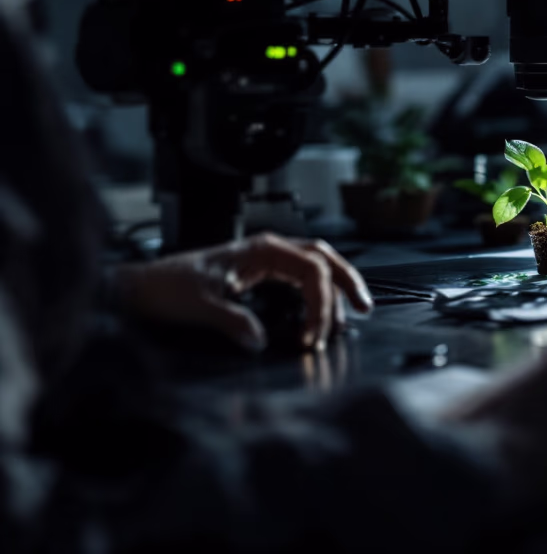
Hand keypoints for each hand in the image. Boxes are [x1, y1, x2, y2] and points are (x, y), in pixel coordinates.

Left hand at [114, 233, 372, 351]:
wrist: (139, 289)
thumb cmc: (164, 288)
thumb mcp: (198, 306)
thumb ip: (232, 321)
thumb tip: (261, 340)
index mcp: (260, 249)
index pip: (311, 270)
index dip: (320, 305)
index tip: (312, 337)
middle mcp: (267, 249)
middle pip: (324, 257)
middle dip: (348, 282)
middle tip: (364, 309)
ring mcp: (264, 259)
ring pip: (315, 264)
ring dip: (336, 285)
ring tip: (351, 311)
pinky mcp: (258, 272)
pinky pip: (299, 276)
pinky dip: (317, 291)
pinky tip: (321, 309)